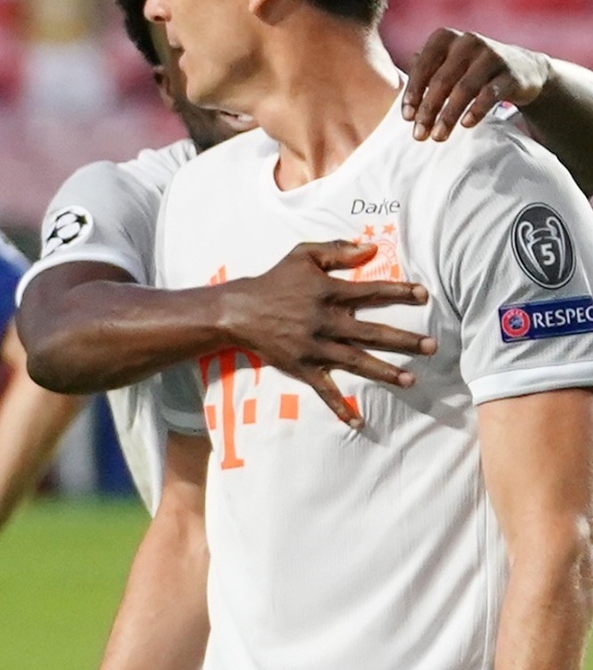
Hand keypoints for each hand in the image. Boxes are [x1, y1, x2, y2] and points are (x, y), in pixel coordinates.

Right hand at [212, 239, 432, 425]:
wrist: (238, 312)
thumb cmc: (274, 281)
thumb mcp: (303, 255)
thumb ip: (337, 250)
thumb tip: (370, 248)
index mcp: (330, 294)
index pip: (373, 292)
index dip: (400, 292)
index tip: (423, 295)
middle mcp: (327, 322)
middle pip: (373, 333)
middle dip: (404, 341)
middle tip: (431, 347)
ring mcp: (315, 348)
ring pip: (356, 362)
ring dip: (385, 372)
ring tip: (410, 380)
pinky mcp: (303, 368)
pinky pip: (324, 390)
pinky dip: (340, 407)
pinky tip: (358, 421)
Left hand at [403, 25, 552, 140]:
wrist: (522, 69)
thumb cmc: (470, 70)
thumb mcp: (446, 65)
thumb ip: (422, 72)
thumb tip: (394, 94)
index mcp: (446, 38)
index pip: (423, 66)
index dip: (413, 93)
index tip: (406, 118)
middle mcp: (468, 41)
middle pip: (441, 81)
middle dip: (428, 111)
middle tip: (419, 135)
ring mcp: (492, 55)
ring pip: (464, 89)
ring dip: (448, 116)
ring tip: (438, 137)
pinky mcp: (511, 73)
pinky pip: (490, 93)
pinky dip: (476, 110)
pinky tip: (466, 125)